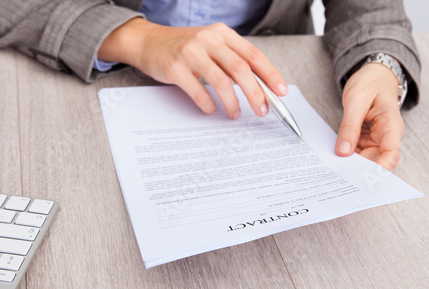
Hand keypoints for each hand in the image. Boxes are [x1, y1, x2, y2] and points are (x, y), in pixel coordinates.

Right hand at [97, 18, 287, 118]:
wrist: (147, 41)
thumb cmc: (184, 48)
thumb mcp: (211, 46)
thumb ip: (232, 61)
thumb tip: (259, 87)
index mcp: (222, 34)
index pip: (253, 55)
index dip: (270, 74)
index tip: (281, 92)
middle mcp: (209, 39)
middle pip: (241, 69)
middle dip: (256, 93)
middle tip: (263, 110)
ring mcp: (191, 52)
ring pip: (221, 80)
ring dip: (233, 102)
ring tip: (235, 114)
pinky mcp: (175, 66)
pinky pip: (198, 90)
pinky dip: (208, 103)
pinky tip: (211, 109)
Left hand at [335, 63, 403, 169]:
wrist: (373, 74)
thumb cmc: (370, 82)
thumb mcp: (356, 100)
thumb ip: (350, 126)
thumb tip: (343, 151)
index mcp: (390, 127)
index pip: (391, 155)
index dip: (378, 169)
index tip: (361, 175)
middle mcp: (385, 136)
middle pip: (374, 161)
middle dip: (357, 168)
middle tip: (337, 172)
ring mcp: (375, 138)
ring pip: (363, 158)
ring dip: (349, 162)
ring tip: (332, 165)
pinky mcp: (365, 137)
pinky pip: (356, 151)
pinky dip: (346, 153)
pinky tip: (333, 156)